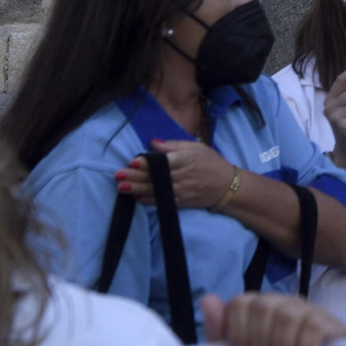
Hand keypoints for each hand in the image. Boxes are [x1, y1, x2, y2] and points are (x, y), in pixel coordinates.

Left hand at [117, 140, 236, 209]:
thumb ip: (174, 145)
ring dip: (137, 189)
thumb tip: (153, 143)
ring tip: (121, 187)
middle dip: (136, 177)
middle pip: (156, 177)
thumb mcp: (196, 147)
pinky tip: (136, 197)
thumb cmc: (211, 163)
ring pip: (156, 190)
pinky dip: (148, 200)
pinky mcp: (180, 202)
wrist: (227, 186)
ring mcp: (181, 191)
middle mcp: (182, 176)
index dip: (147, 163)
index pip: (163, 162)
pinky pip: (161, 201)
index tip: (133, 162)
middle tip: (118, 175)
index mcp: (186, 160)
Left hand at [201, 292, 345, 345]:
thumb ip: (220, 330)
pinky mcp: (330, 322)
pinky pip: (313, 328)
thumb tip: (207, 299)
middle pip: (262, 307)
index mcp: (258, 305)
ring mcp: (307, 308)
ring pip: (287, 316)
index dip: (238, 333)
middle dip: (260, 343)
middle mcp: (282, 301)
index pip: (239, 302)